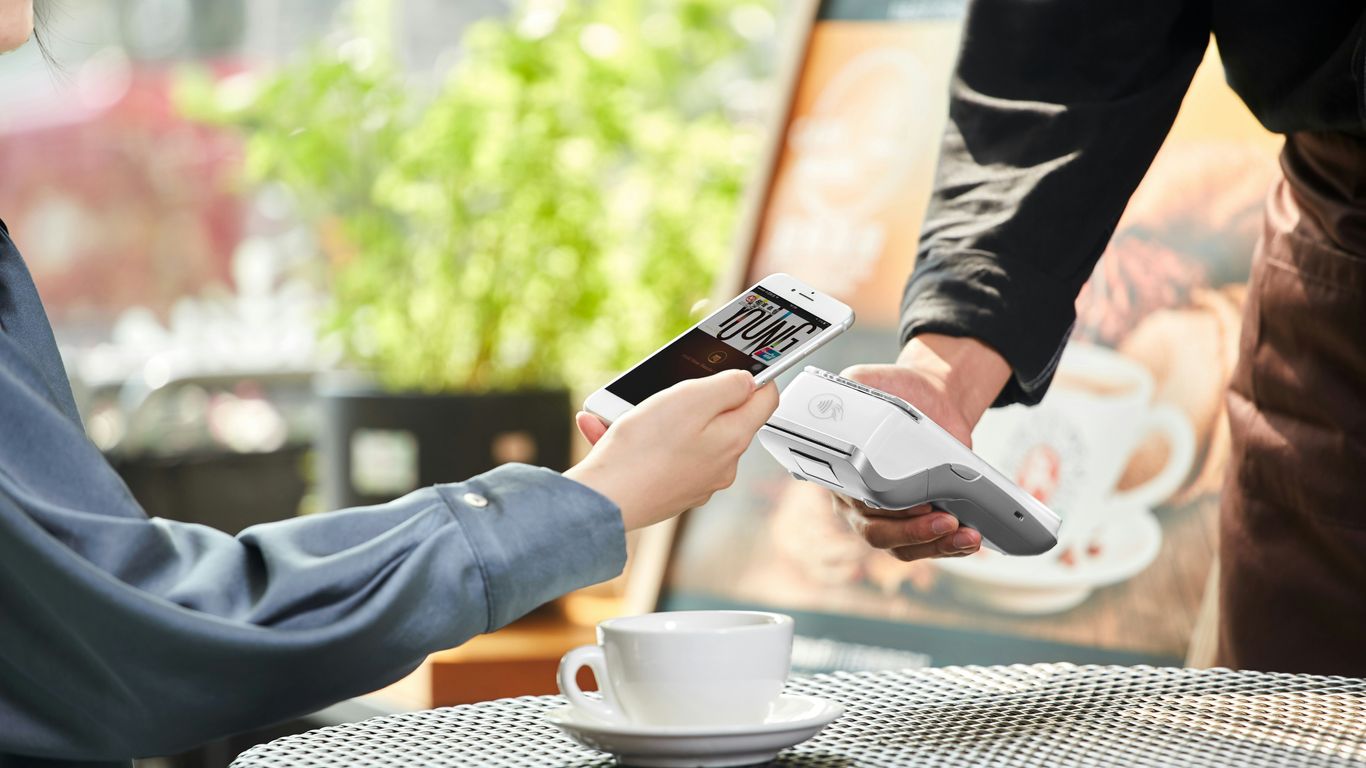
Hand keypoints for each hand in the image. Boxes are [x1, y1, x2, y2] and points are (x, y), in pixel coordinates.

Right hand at [565, 370, 778, 530]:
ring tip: (625, 413)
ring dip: (657, 418)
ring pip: (685, 435)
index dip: (757, 375)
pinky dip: (638, 440)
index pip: (765, 400)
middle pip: (722, 417)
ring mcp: (697, 480)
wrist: (606, 500)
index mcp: (733, 438)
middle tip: (665, 391)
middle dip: (694, 399)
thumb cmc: (644, 451)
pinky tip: (608, 430)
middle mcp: (722, 464)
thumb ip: (728, 385)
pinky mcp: (671, 490)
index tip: (741, 364)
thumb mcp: (691, 398)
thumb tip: (748, 381)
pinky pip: (661, 454)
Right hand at [833, 334, 1010, 560]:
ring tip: (967, 536)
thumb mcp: (866, 380)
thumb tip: (846, 395)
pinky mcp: (915, 521)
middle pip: (877, 532)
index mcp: (841, 471)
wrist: (930, 398)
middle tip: (946, 520)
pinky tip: (970, 539)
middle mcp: (857, 501)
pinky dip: (948, 546)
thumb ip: (851, 388)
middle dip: (913, 532)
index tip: (914, 500)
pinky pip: (924, 546)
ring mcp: (886, 516)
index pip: (854, 501)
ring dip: (936, 546)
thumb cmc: (895, 391)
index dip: (881, 509)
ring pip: (902, 547)